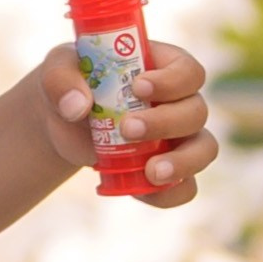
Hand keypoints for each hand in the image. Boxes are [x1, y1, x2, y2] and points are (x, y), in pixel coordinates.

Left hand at [37, 35, 215, 204]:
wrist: (64, 122)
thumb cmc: (72, 84)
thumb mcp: (59, 71)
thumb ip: (62, 80)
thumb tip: (76, 106)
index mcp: (163, 68)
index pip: (188, 71)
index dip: (172, 81)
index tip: (138, 87)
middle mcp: (180, 102)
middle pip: (196, 112)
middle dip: (165, 123)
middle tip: (127, 129)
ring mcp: (179, 139)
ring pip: (203, 150)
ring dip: (182, 163)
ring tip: (150, 172)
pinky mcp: (169, 170)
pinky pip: (185, 187)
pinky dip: (169, 194)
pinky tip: (141, 191)